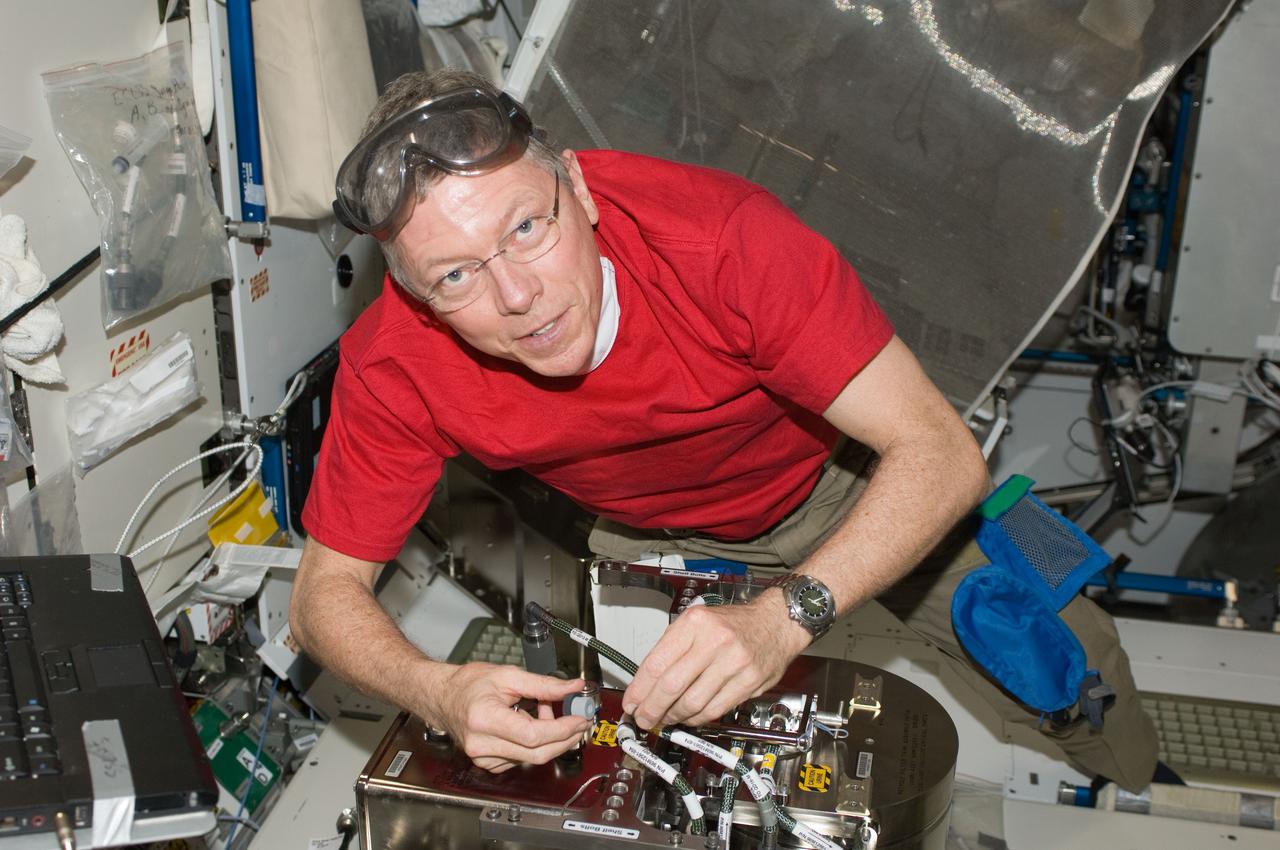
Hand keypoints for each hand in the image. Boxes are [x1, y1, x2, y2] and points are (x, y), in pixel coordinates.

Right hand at [422, 662, 591, 772]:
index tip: (579, 719)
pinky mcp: (488, 763)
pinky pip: (521, 759)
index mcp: (485, 720)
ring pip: (532, 758)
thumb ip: (544, 684)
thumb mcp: (509, 675)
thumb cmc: (468, 684)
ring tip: (545, 710)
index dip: (562, 729)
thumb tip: (573, 688)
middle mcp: (482, 745)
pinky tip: (531, 723)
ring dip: (549, 738)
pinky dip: (534, 743)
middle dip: (564, 738)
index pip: (534, 736)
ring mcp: (483, 758)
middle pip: (537, 753)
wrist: (443, 697)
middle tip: (578, 721)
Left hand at [622, 590, 810, 729]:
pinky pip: (714, 709)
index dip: (640, 688)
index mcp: (696, 623)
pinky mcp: (748, 683)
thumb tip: (646, 681)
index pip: (658, 662)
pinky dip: (696, 718)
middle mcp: (715, 641)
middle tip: (643, 718)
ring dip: (673, 716)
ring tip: (665, 718)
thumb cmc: (734, 623)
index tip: (632, 701)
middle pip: (672, 685)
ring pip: (692, 702)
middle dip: (652, 708)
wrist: (776, 623)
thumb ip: (673, 646)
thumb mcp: (698, 620)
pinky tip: (688, 717)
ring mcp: (733, 663)